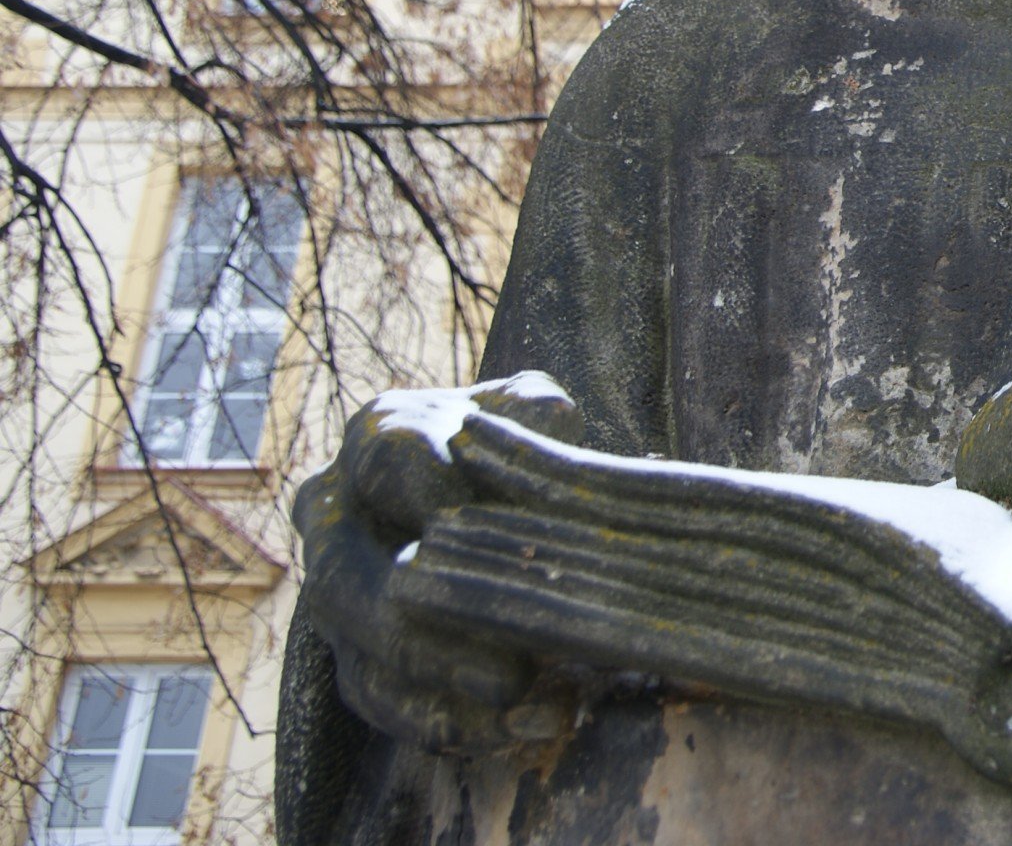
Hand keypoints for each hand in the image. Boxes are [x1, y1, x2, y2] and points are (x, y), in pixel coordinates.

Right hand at [293, 373, 581, 753]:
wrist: (494, 493)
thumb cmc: (518, 443)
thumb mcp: (532, 410)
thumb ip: (538, 413)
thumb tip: (550, 422)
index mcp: (379, 436)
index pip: (389, 457)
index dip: (440, 491)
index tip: (494, 527)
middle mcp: (337, 514)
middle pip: (351, 579)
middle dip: (430, 622)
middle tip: (508, 651)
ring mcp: (336, 591)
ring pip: (361, 654)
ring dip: (441, 684)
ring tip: (522, 697)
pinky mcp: (355, 653)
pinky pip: (380, 700)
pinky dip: (444, 722)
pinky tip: (513, 728)